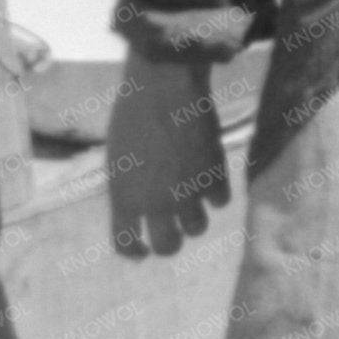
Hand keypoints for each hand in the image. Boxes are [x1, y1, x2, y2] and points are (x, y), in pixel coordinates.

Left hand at [103, 56, 228, 258]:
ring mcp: (187, 192)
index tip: (142, 249)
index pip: (127, 245)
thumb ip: (128, 191)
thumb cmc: (132, 115)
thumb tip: (139, 214)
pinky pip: (220, 202)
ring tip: (190, 201)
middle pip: (168, 247)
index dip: (135, 252)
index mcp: (124, 198)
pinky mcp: (214, 176)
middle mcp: (155, 203)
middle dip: (169, 242)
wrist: (163, 86)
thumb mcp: (118, 158)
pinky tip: (207, 180)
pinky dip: (215, 195)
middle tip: (172, 231)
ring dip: (193, 219)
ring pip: (197, 229)